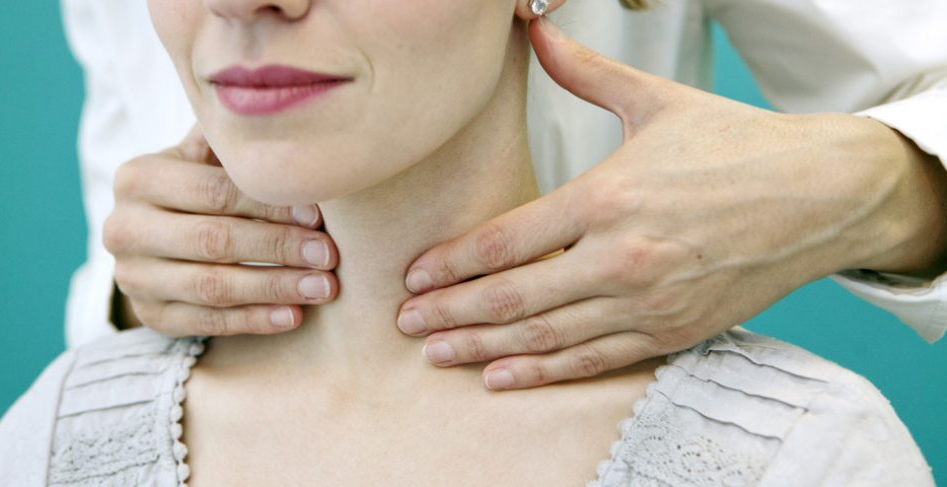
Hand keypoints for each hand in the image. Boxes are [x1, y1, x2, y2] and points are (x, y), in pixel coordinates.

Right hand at [104, 126, 339, 335]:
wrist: (152, 236)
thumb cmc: (195, 185)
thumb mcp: (202, 155)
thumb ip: (232, 143)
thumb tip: (293, 118)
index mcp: (139, 177)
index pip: (214, 191)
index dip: (271, 204)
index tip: (320, 215)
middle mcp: (125, 227)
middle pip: (215, 239)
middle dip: (280, 247)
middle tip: (330, 255)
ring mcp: (134, 276)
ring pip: (213, 286)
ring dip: (276, 287)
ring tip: (324, 287)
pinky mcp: (150, 315)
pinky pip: (208, 322)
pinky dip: (255, 320)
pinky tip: (295, 316)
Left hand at [396, 18, 946, 389]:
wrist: (821, 196)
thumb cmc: (740, 147)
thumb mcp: (657, 102)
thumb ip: (586, 73)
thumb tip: (535, 30)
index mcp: (608, 198)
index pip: (507, 241)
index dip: (453, 263)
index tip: (414, 275)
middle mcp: (621, 257)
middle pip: (513, 296)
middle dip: (451, 311)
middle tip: (406, 320)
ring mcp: (647, 302)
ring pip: (546, 336)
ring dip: (483, 347)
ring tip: (437, 351)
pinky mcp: (672, 332)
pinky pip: (594, 361)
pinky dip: (544, 372)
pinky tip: (503, 374)